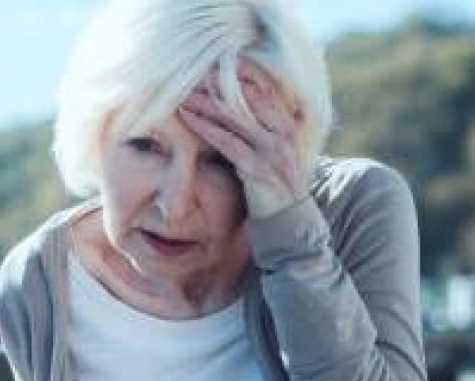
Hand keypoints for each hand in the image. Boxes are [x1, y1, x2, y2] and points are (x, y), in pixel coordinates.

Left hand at [179, 62, 308, 218]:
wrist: (288, 220)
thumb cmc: (276, 185)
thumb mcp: (276, 152)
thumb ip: (264, 130)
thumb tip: (241, 108)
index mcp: (289, 125)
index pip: (265, 90)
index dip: (240, 76)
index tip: (216, 66)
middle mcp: (284, 134)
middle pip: (248, 99)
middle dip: (220, 85)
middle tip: (194, 75)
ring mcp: (272, 151)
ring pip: (236, 117)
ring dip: (206, 102)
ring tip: (184, 93)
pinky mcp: (257, 168)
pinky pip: (228, 142)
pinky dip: (206, 127)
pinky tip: (189, 118)